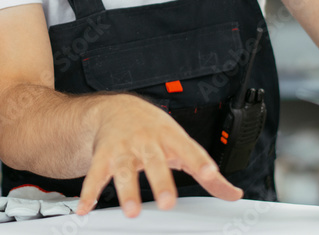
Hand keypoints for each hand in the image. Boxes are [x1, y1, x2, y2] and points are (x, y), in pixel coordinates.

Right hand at [76, 94, 242, 217]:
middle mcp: (146, 141)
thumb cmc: (155, 129)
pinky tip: (85, 207)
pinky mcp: (103, 155)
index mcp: (170, 137)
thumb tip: (233, 194)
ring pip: (124, 169)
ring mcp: (123, 148)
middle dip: (160, 181)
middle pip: (154, 161)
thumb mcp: (182, 143)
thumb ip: (205, 170)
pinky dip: (89, 192)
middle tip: (168, 202)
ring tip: (131, 211)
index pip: (189, 150)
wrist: (119, 108)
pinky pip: (96, 174)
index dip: (200, 162)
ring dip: (127, 190)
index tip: (210, 174)